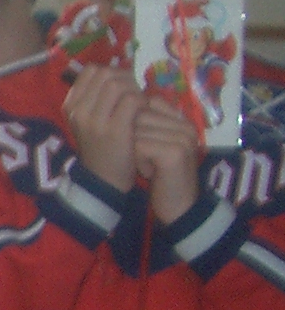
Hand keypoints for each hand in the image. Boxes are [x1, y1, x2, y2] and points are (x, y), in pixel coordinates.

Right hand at [63, 65, 141, 190]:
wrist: (103, 181)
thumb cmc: (102, 147)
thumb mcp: (90, 120)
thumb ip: (97, 97)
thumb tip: (120, 72)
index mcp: (70, 105)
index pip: (91, 71)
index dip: (111, 73)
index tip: (121, 88)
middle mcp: (78, 110)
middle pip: (106, 74)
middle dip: (126, 79)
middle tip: (134, 96)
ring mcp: (94, 120)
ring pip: (119, 84)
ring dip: (135, 91)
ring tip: (139, 105)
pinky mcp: (114, 129)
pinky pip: (132, 100)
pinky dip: (143, 103)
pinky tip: (144, 115)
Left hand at [133, 96, 202, 223]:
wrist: (178, 206)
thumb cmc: (163, 177)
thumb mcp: (155, 146)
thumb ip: (147, 125)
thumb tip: (123, 104)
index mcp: (183, 121)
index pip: (150, 102)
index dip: (135, 124)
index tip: (144, 147)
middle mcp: (186, 125)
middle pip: (140, 115)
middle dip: (133, 138)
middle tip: (146, 160)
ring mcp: (182, 137)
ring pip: (136, 129)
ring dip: (134, 151)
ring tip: (149, 166)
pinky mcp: (175, 151)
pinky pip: (139, 145)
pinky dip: (137, 160)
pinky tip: (149, 172)